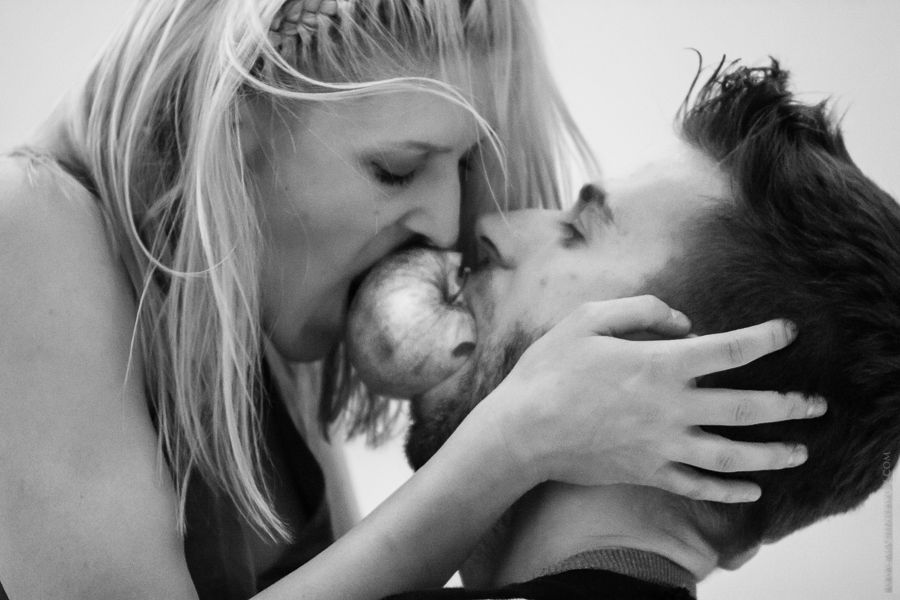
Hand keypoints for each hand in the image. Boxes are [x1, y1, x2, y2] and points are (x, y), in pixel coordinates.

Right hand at [484, 295, 824, 502]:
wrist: (521, 432)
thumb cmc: (550, 370)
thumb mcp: (587, 319)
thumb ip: (642, 310)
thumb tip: (686, 321)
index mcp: (659, 364)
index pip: (731, 349)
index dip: (766, 338)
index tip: (789, 332)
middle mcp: (671, 408)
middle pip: (747, 408)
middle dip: (790, 405)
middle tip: (818, 405)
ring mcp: (663, 446)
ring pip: (734, 455)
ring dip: (774, 454)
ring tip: (800, 451)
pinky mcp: (649, 473)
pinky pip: (702, 486)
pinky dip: (732, 490)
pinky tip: (754, 489)